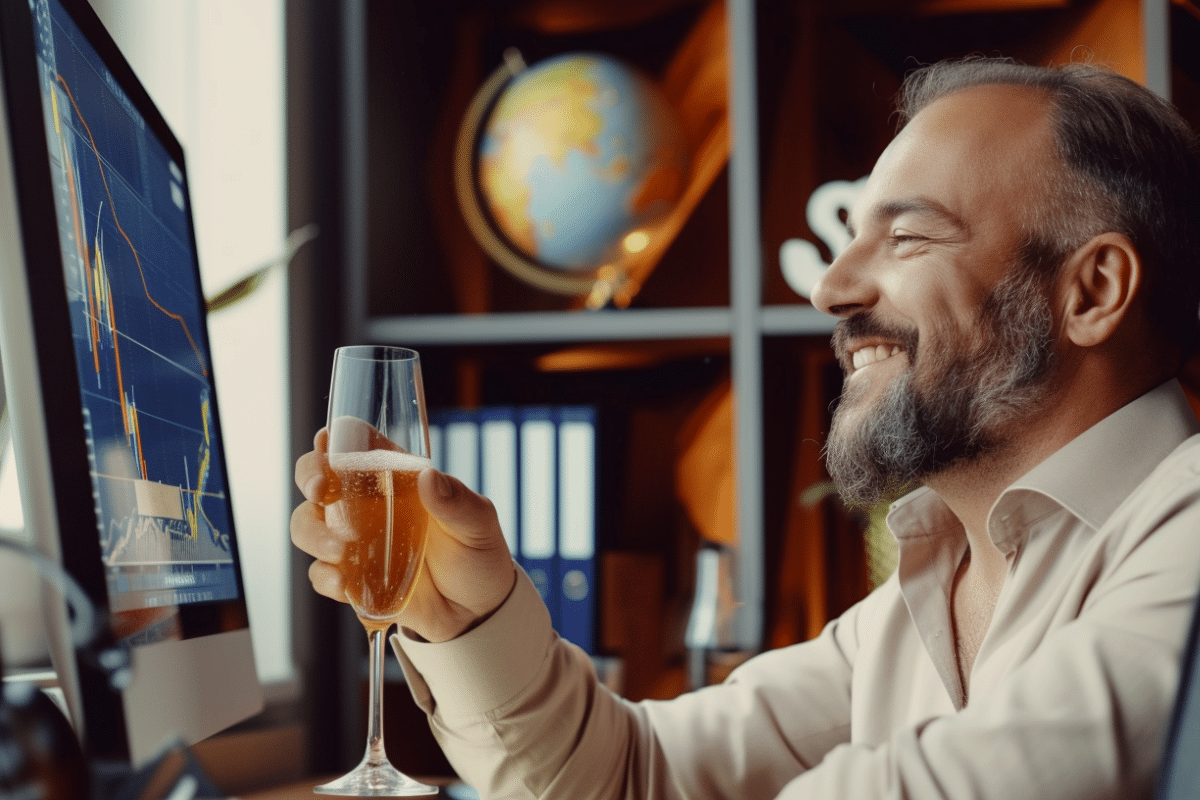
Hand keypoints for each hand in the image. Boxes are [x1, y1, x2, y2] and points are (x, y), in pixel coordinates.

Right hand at [291, 428, 516, 642]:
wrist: (478, 611)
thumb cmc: (479, 555)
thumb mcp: (479, 524)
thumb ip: (457, 502)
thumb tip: (429, 477)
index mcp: (397, 480)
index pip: (358, 447)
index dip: (336, 438)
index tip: (328, 440)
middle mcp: (368, 506)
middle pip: (319, 479)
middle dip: (309, 477)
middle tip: (319, 489)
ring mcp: (356, 542)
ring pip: (309, 525)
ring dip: (313, 533)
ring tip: (338, 549)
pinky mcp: (353, 578)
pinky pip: (322, 574)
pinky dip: (324, 576)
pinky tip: (341, 583)